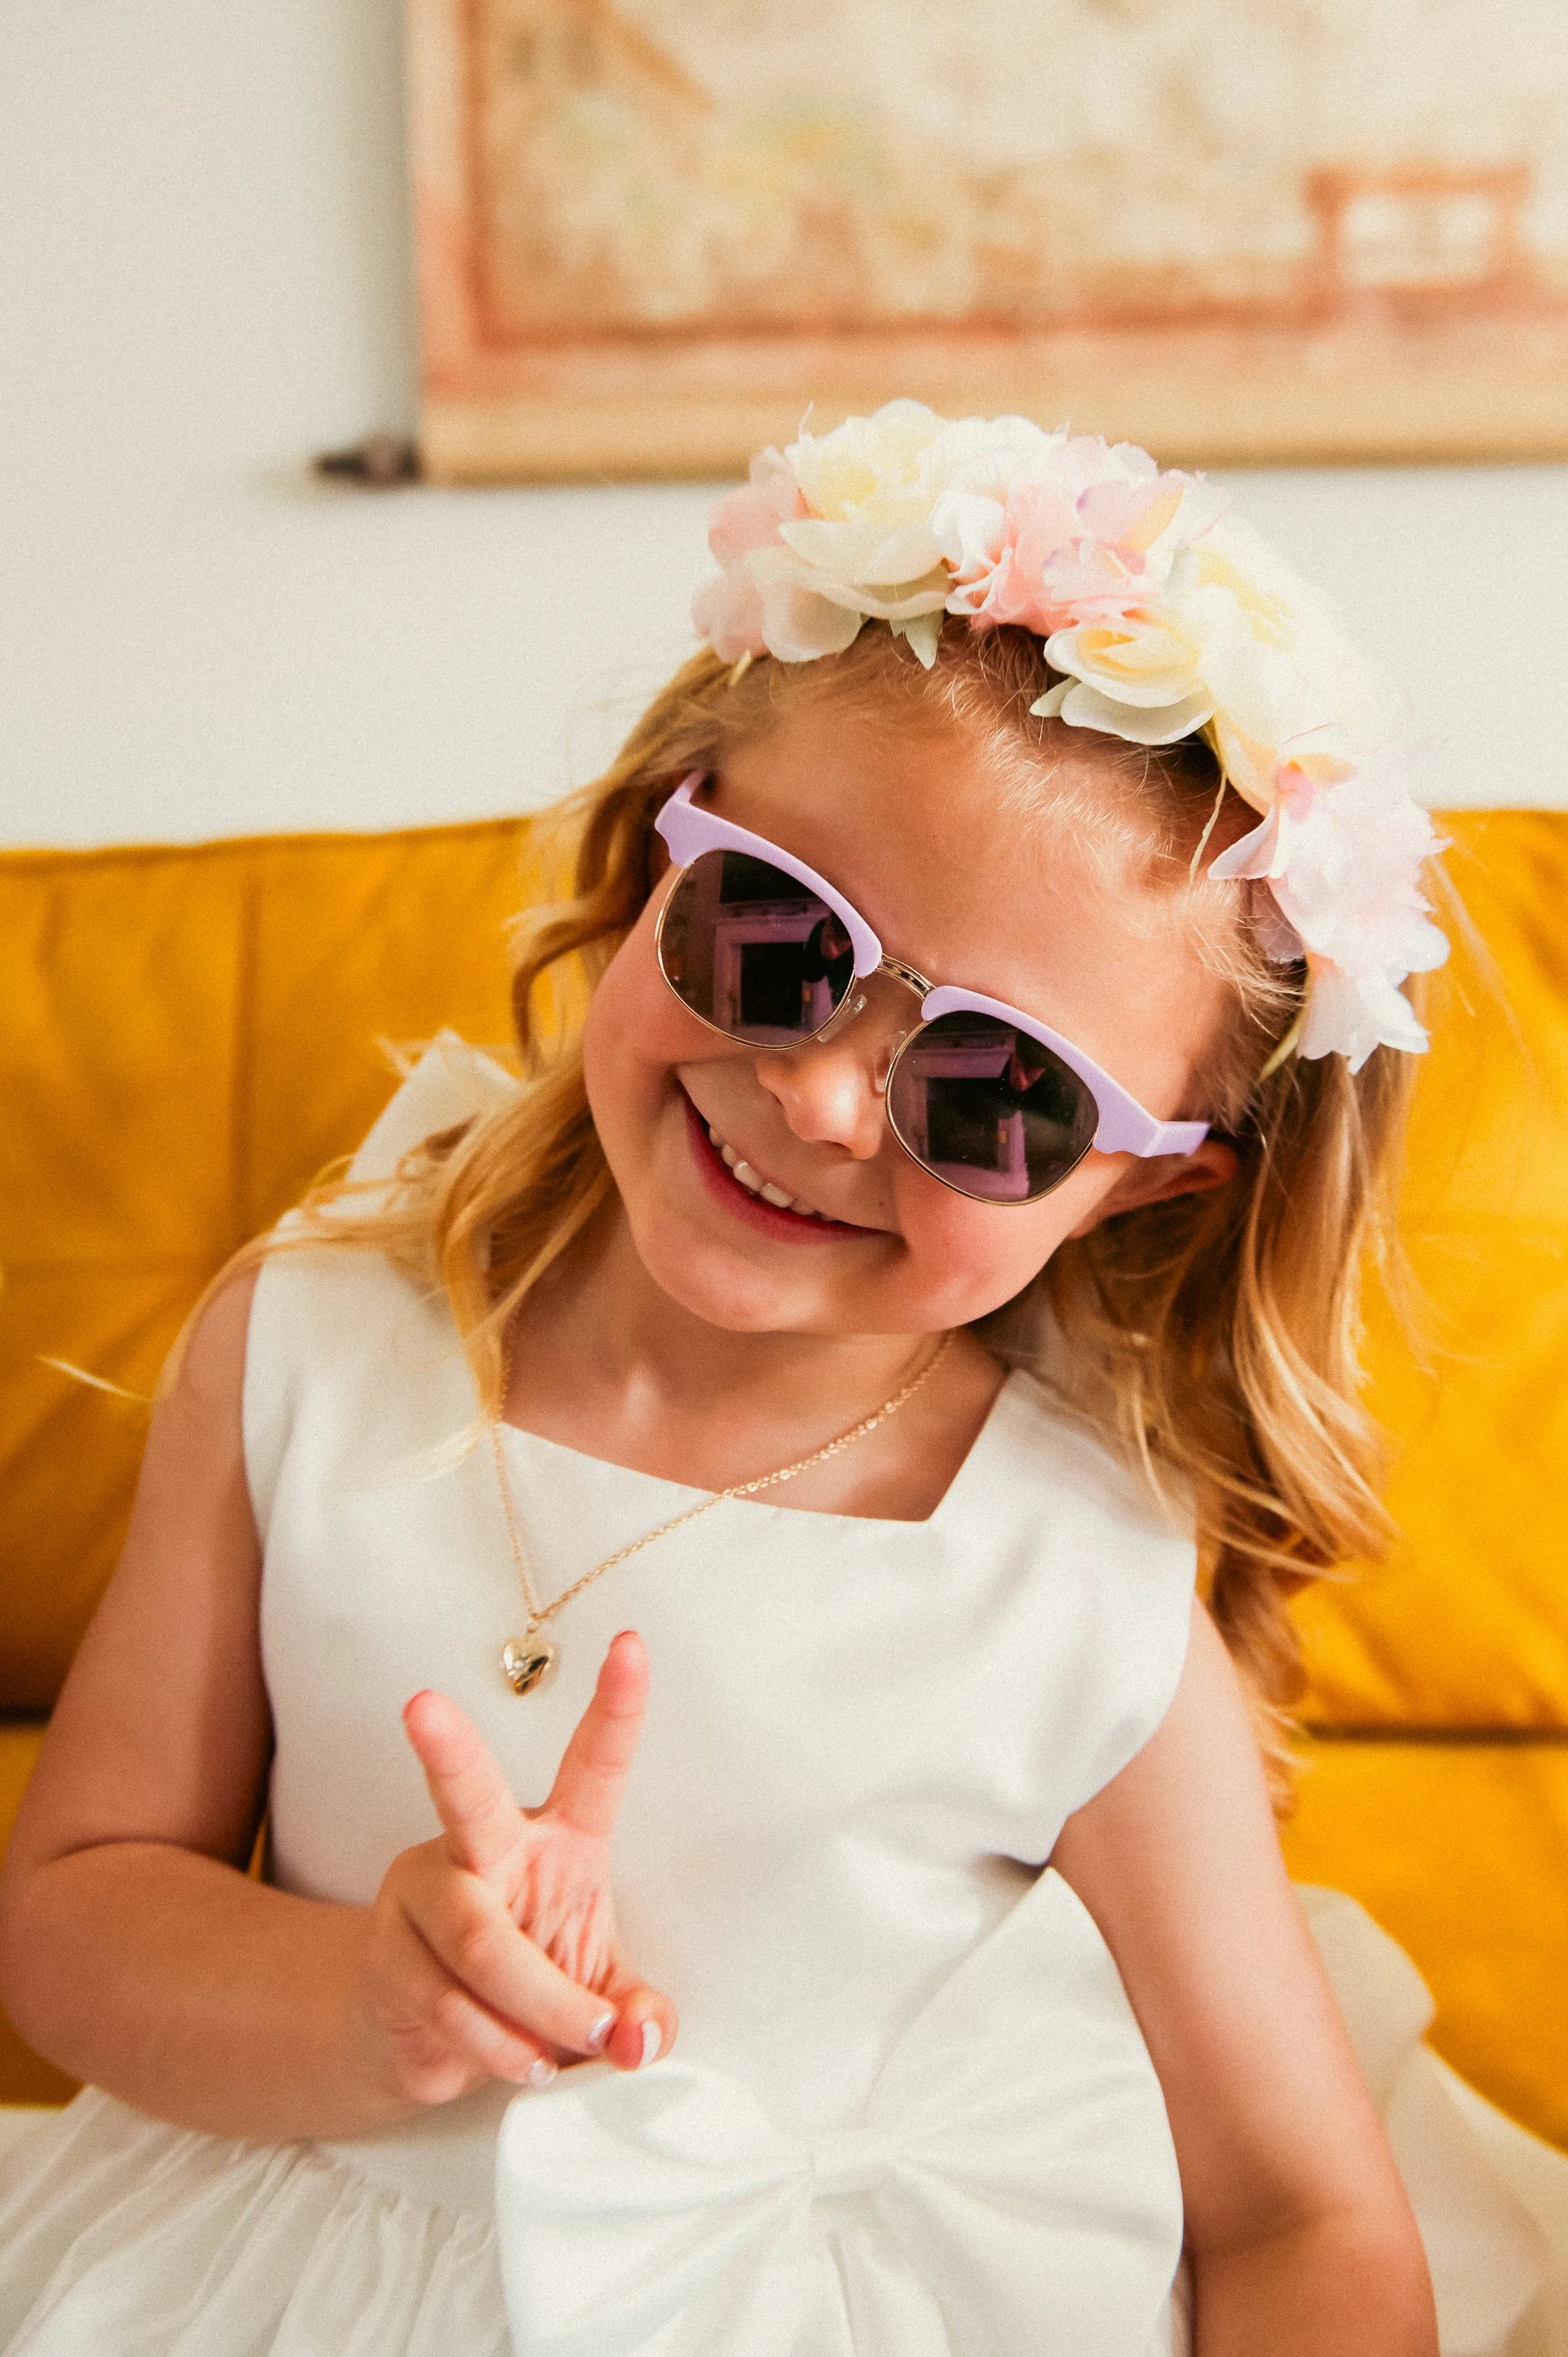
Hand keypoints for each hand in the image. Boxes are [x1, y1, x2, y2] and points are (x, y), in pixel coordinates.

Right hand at [357, 1629, 676, 2108]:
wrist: (425, 2038)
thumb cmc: (531, 1989)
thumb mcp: (599, 1999)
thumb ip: (636, 2018)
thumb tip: (638, 2041)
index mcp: (556, 1838)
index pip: (593, 1764)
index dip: (617, 1706)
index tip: (633, 1645)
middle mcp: (483, 1848)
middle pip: (467, 1797)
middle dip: (448, 1750)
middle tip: (421, 1706)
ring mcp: (425, 1894)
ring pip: (480, 1942)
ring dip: (536, 2009)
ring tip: (559, 2053)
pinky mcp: (387, 1953)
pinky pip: (451, 2004)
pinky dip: (499, 2048)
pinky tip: (517, 2062)